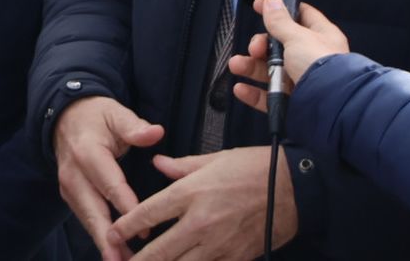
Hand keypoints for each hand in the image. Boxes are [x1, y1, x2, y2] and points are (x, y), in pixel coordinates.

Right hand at [52, 96, 164, 260]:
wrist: (65, 118)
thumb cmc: (96, 117)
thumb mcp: (115, 113)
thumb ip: (134, 126)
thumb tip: (155, 132)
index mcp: (87, 153)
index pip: (110, 185)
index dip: (127, 207)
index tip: (145, 229)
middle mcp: (74, 174)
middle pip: (93, 211)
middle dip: (109, 240)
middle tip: (123, 260)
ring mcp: (69, 187)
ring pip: (89, 220)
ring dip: (105, 244)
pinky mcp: (71, 196)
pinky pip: (87, 218)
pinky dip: (100, 236)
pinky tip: (115, 253)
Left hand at [108, 147, 295, 259]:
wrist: (296, 187)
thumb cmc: (257, 168)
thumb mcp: (215, 158)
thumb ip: (182, 166)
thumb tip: (157, 163)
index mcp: (192, 192)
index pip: (148, 213)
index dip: (125, 227)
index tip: (113, 234)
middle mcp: (200, 222)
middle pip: (157, 251)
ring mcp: (218, 245)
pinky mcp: (234, 259)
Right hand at [228, 0, 349, 115]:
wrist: (330, 105)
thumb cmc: (320, 65)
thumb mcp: (297, 37)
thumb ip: (280, 21)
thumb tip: (271, 1)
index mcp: (321, 36)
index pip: (300, 15)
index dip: (279, 9)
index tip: (258, 5)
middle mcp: (312, 57)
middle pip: (279, 45)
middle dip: (260, 44)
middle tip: (255, 48)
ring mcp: (302, 80)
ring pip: (271, 70)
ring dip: (251, 67)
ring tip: (237, 65)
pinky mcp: (293, 101)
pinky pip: (269, 95)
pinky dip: (254, 92)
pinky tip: (241, 88)